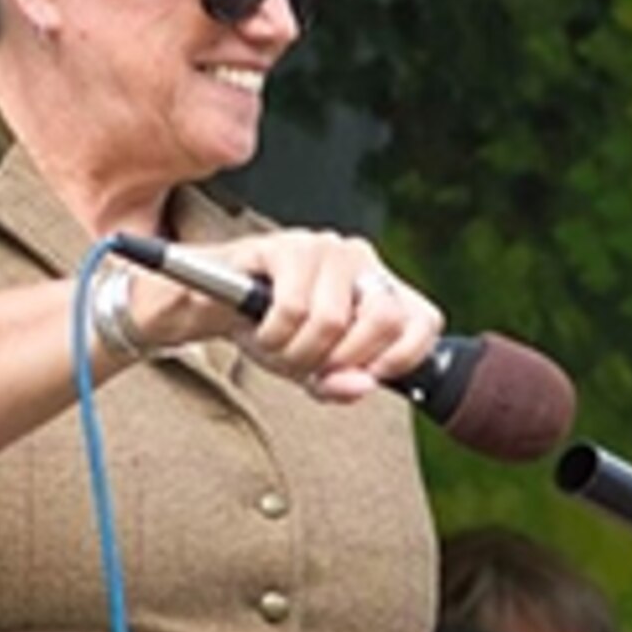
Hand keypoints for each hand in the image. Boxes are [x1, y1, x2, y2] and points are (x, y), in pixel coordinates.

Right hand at [136, 229, 442, 395]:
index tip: (365, 376)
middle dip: (341, 360)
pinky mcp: (285, 246)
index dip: (402, 358)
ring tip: (277, 345)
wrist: (208, 304)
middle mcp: (360, 260)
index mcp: (379, 287)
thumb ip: (342, 384)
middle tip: (308, 365)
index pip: (424, 321)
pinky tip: (260, 328)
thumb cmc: (269, 331)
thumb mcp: (310, 370)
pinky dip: (273, 334)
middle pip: (383, 320)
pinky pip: (292, 308)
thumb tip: (362, 385)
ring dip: (297, 351)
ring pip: (333, 320)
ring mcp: (324, 248)